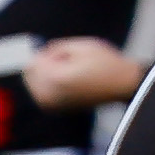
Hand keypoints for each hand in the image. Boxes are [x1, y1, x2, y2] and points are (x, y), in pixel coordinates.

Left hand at [22, 36, 144, 111]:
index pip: (33, 62)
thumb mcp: (82, 45)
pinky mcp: (57, 109)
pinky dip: (50, 85)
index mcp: (55, 79)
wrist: (124, 85)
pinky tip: (71, 82)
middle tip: (68, 63)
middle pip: (30, 74)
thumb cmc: (106, 64)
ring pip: (34, 83)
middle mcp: (50, 95)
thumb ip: (55, 48)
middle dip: (44, 65)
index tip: (63, 54)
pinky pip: (42, 92)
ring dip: (47, 75)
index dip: (47, 54)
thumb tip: (40, 55)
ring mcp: (53, 104)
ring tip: (72, 73)